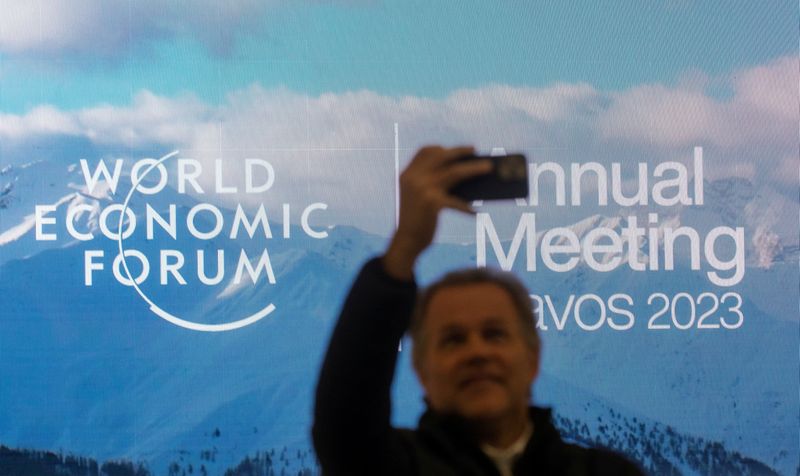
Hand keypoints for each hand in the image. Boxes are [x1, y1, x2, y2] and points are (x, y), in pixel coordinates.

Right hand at [383, 145, 490, 279]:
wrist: (405, 242)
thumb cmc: (417, 221)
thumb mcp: (420, 197)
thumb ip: (433, 184)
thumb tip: (464, 175)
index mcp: (408, 174)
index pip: (424, 151)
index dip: (440, 148)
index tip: (454, 149)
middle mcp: (414, 177)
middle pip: (442, 156)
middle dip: (460, 151)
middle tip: (474, 149)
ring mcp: (423, 188)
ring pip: (455, 172)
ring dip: (474, 168)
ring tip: (488, 168)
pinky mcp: (432, 202)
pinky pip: (457, 201)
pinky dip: (467, 207)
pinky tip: (475, 212)